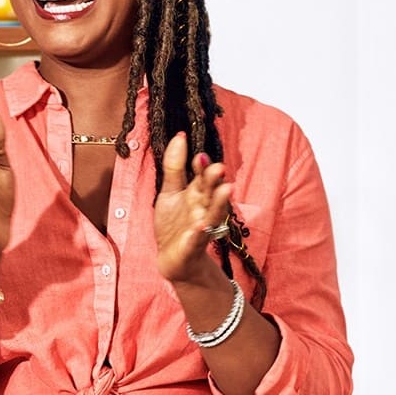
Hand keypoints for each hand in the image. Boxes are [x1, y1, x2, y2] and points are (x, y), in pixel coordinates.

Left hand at [154, 132, 232, 282]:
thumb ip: (175, 166)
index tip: (200, 154)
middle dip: (215, 181)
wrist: (173, 259)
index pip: (202, 176)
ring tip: (226, 189)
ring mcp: (201, 227)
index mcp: (196, 193)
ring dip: (218, 202)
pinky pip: (197, 239)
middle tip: (219, 167)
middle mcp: (202, 208)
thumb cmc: (174, 223)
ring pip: (212, 213)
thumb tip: (180, 135)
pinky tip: (199, 226)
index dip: (202, 166)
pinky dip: (199, 233)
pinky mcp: (193, 246)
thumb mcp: (170, 191)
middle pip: (211, 192)